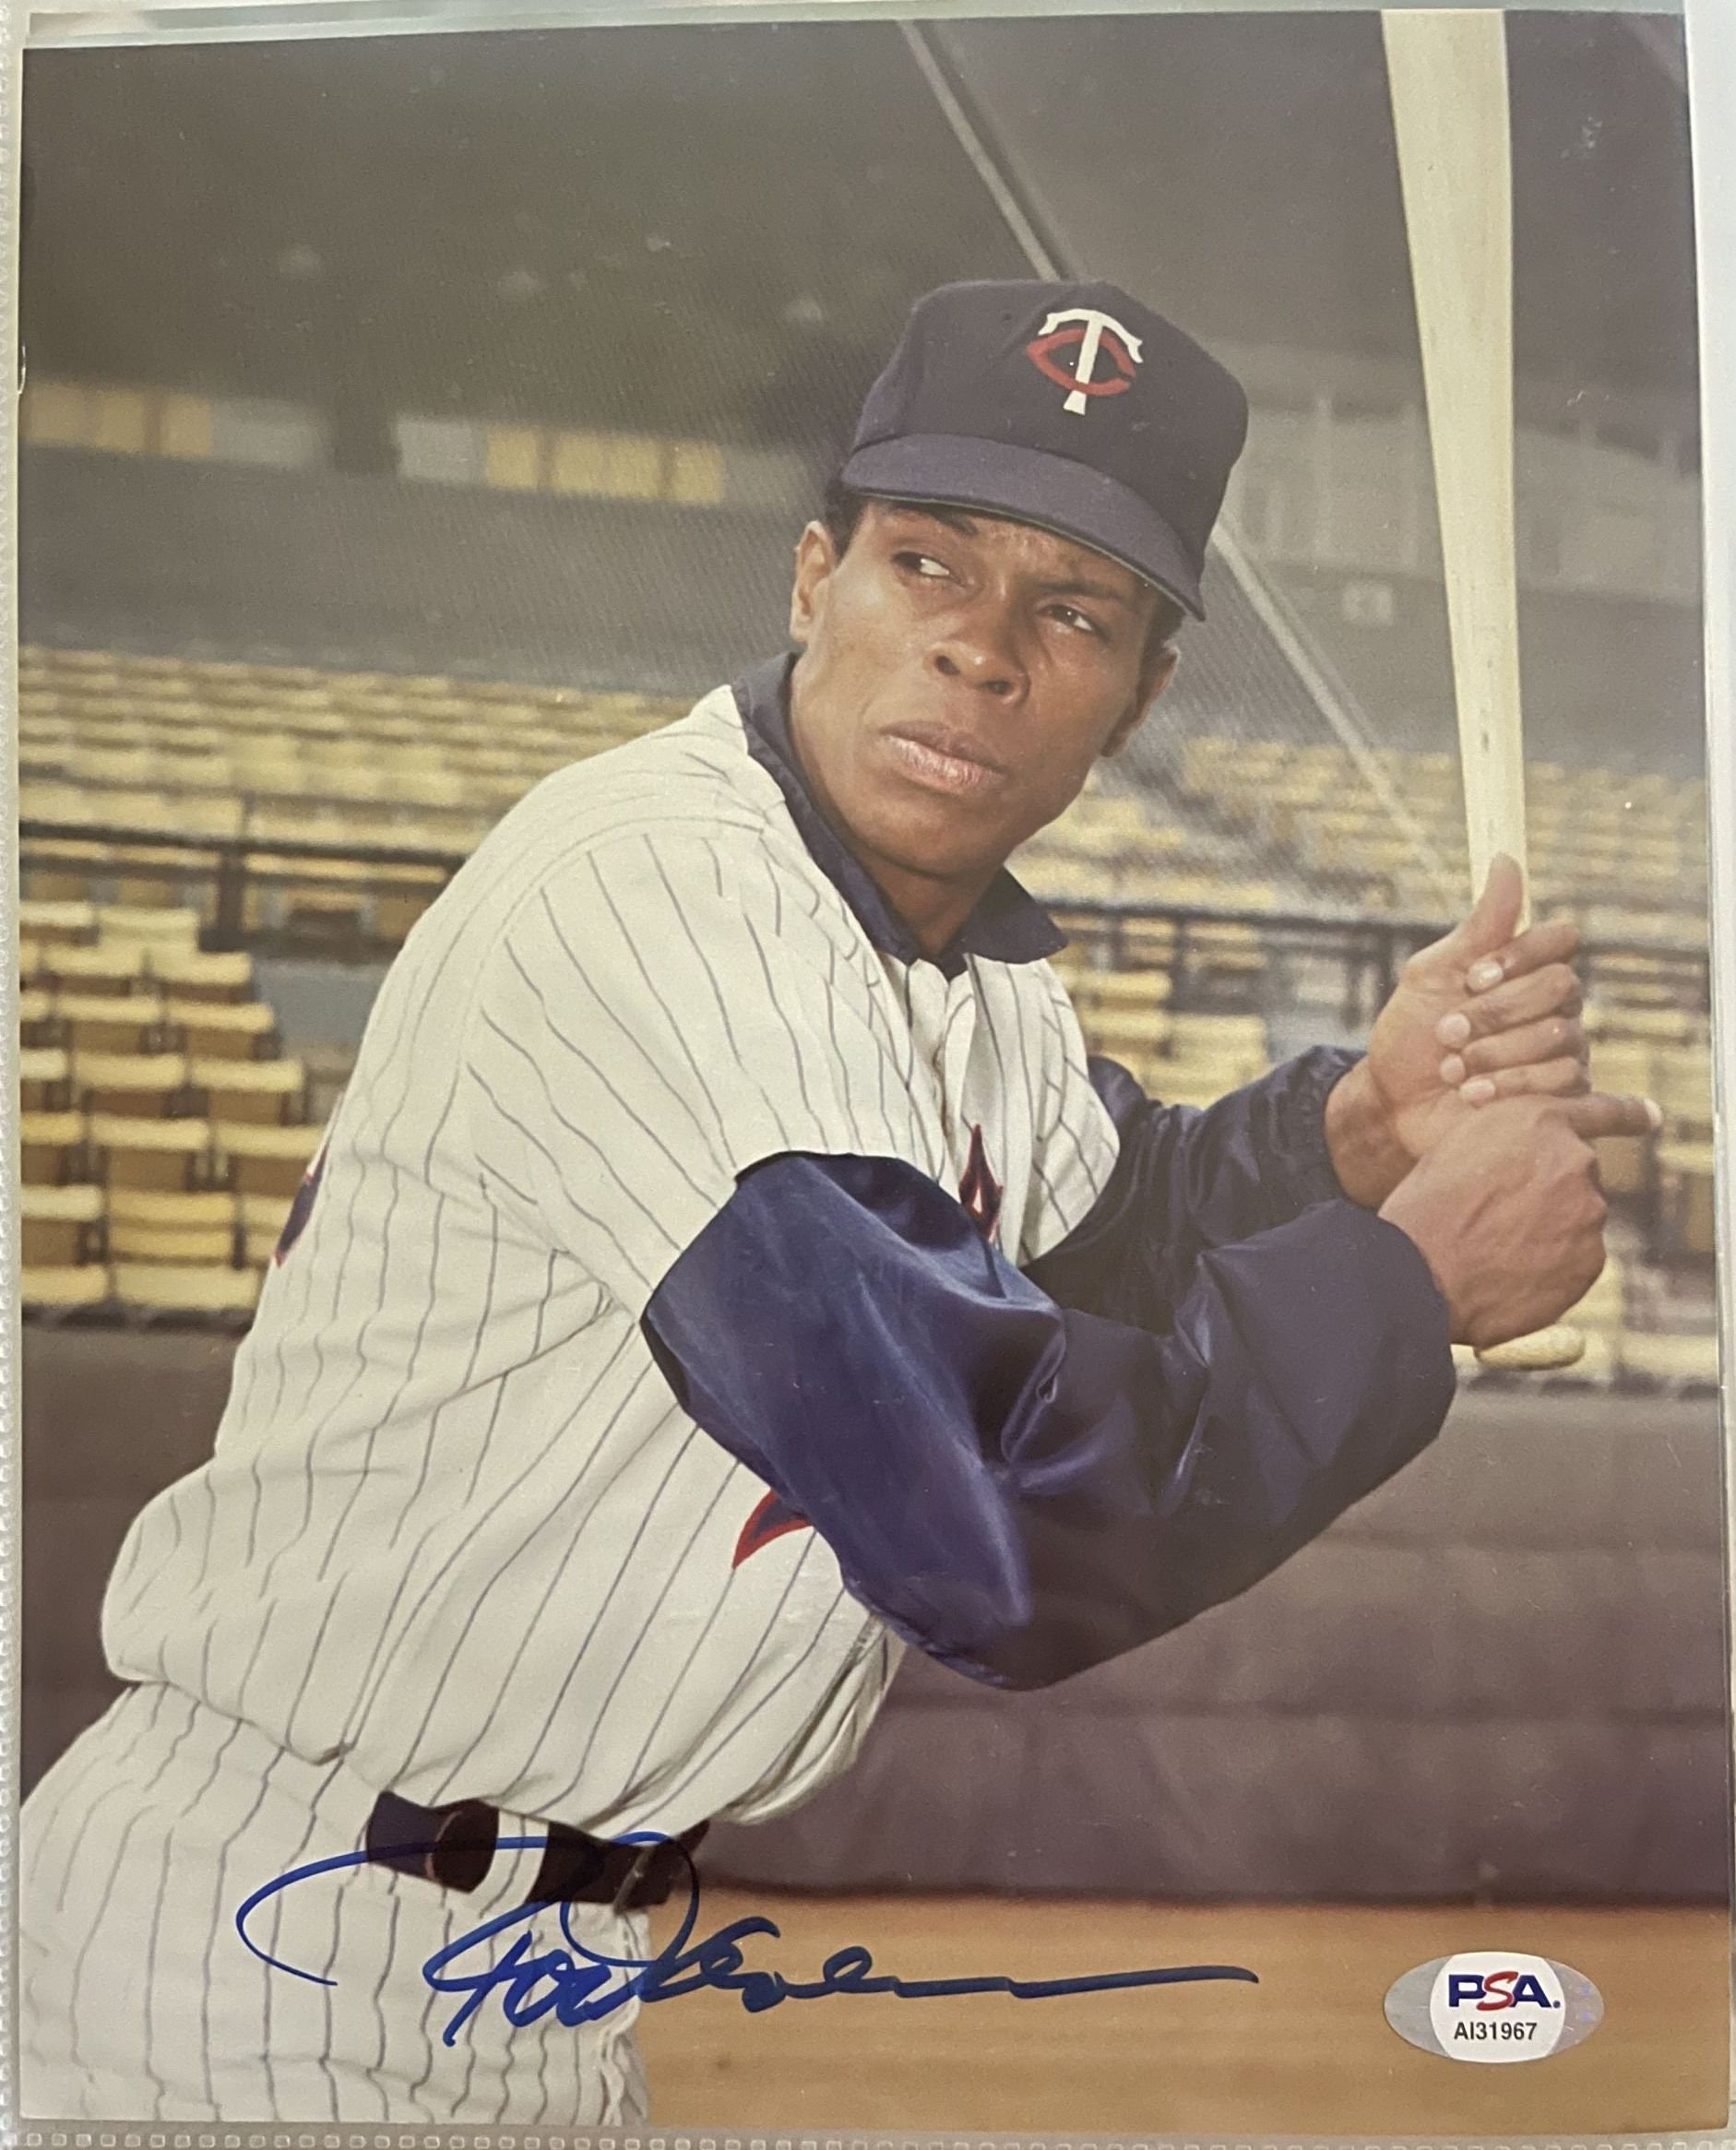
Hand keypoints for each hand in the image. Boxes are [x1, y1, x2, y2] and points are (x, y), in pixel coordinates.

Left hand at [1360, 854, 1588, 1162]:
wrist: (1394, 1103)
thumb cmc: (1412, 1033)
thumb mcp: (1432, 973)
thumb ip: (1479, 925)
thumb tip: (1506, 859)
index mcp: (1526, 968)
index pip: (1561, 938)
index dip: (1522, 955)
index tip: (1474, 977)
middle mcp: (1554, 1005)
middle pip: (1561, 987)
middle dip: (1495, 1013)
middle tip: (1447, 1031)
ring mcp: (1562, 1050)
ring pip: (1562, 1037)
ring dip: (1494, 1053)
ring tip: (1452, 1068)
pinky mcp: (1561, 1096)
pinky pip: (1562, 1081)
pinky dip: (1508, 1085)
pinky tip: (1472, 1095)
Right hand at [1377, 1090, 1658, 1348]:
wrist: (1417, 1273)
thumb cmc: (1424, 1209)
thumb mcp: (1458, 1147)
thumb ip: (1509, 1141)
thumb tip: (1532, 1157)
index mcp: (1538, 1120)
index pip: (1602, 1109)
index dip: (1628, 1114)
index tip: (1649, 1116)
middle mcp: (1575, 1159)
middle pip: (1578, 1175)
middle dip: (1550, 1191)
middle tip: (1499, 1216)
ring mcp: (1588, 1212)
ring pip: (1577, 1219)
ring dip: (1549, 1230)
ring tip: (1495, 1249)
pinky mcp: (1590, 1260)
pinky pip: (1576, 1259)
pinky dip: (1551, 1266)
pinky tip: (1509, 1273)